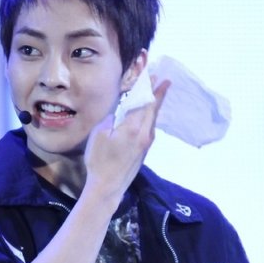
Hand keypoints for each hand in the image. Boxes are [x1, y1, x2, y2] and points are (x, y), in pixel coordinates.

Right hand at [84, 79, 169, 203]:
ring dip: (155, 105)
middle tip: (163, 80)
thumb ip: (111, 117)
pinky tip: (147, 114)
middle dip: (158, 93)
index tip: (153, 74)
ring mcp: (146, 144)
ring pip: (153, 119)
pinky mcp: (144, 151)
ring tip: (157, 93)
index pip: (144, 101)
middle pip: (153, 109)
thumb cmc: (100, 161)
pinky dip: (150, 116)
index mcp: (134, 127)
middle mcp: (145, 134)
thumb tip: (120, 108)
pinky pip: (150, 128)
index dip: (148, 86)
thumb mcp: (100, 134)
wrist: (108, 188)